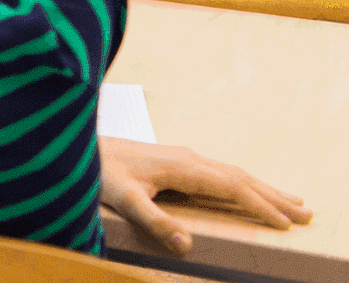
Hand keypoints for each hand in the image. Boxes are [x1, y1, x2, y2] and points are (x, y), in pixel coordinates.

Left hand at [100, 138, 309, 254]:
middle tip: (307, 213)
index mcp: (184, 168)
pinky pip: (220, 171)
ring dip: (262, 187)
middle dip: (274, 197)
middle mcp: (189, 158)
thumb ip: (154, 221)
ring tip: (290, 201)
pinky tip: (246, 189)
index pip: (233, 188)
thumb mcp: (123, 199)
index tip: (287, 224)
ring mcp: (183, 156)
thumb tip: (187, 245)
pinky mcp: (175, 159)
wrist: (80, 142)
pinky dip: (243, 182)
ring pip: (233, 172)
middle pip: (241, 178)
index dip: (261, 206)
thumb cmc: (100, 171)